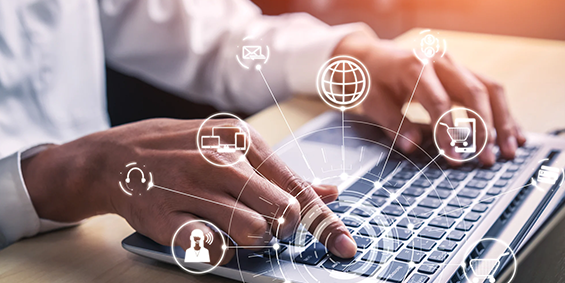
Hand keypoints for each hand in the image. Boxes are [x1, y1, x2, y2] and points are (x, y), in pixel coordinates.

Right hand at [21, 118, 356, 263]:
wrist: (116, 155)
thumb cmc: (183, 150)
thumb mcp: (232, 146)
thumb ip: (281, 172)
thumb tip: (330, 191)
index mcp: (241, 139)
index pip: (296, 188)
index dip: (325, 222)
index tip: (344, 246)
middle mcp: (219, 160)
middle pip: (281, 212)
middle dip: (281, 228)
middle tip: (266, 225)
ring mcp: (191, 188)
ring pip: (253, 232)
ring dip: (251, 238)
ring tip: (231, 224)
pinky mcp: (166, 217)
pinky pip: (213, 248)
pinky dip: (219, 249)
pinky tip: (206, 233)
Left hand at [333, 30, 525, 164]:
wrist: (376, 58)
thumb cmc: (374, 81)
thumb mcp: (373, 102)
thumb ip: (393, 123)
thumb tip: (411, 146)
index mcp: (414, 66)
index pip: (438, 101)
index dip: (448, 131)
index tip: (455, 157)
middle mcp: (440, 61)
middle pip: (473, 92)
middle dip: (484, 129)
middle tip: (487, 159)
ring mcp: (455, 64)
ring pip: (490, 89)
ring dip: (502, 121)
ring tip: (509, 150)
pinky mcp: (464, 72)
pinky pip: (491, 90)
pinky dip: (503, 113)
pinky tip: (514, 134)